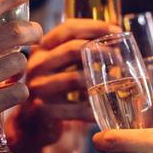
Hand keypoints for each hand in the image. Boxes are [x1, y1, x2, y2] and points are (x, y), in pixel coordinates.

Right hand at [5, 19, 120, 152]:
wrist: (31, 126)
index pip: (68, 28)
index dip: (95, 26)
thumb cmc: (54, 92)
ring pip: (76, 78)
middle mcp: (36, 65)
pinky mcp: (42, 111)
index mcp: (42, 49)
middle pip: (73, 49)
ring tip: (118, 85)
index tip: (117, 31)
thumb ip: (80, 52)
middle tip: (121, 60)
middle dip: (102, 52)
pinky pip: (76, 108)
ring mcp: (37, 88)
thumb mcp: (61, 67)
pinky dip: (94, 110)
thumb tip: (116, 35)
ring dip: (101, 82)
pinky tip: (105, 110)